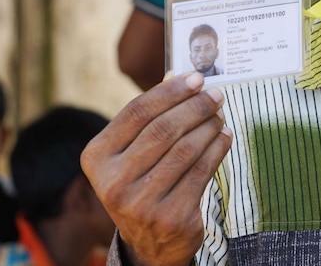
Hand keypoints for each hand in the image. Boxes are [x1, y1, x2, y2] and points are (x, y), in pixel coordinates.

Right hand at [80, 73, 232, 265]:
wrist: (149, 243)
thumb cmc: (141, 183)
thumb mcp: (131, 154)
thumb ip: (150, 119)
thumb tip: (183, 79)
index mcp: (97, 157)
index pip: (137, 112)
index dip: (169, 92)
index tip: (195, 78)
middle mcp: (114, 181)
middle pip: (162, 129)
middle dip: (194, 107)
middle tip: (215, 95)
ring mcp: (141, 203)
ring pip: (184, 150)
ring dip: (208, 126)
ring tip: (219, 115)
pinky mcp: (171, 217)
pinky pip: (201, 172)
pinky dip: (216, 149)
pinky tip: (223, 137)